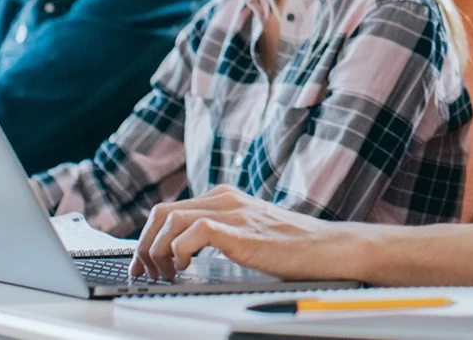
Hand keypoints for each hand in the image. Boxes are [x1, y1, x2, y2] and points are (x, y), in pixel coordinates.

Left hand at [130, 185, 374, 281]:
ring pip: (170, 219)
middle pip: (161, 212)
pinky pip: (193, 232)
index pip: (169, 210)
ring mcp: (233, 212)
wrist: (329, 248)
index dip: (148, 239)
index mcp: (225, 197)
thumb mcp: (250, 232)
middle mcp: (225, 199)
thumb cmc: (295, 247)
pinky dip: (178, 251)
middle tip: (146, 273)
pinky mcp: (241, 231)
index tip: (142, 264)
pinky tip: (185, 268)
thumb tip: (186, 250)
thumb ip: (222, 232)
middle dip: (144, 245)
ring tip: (165, 275)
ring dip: (156, 251)